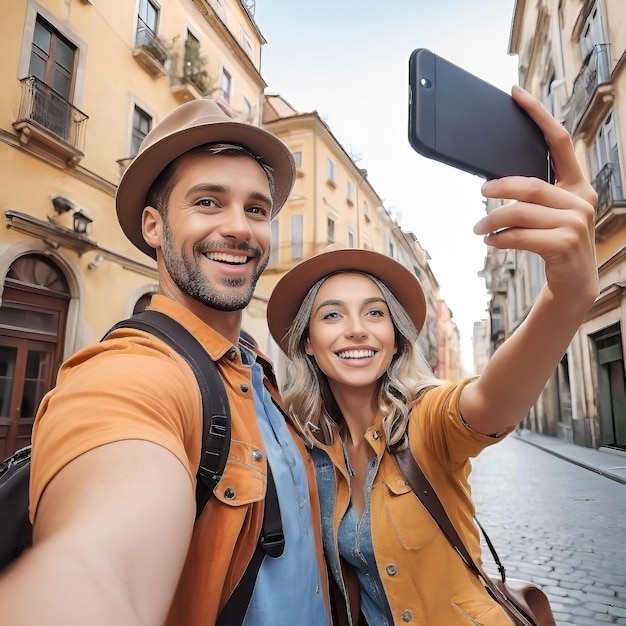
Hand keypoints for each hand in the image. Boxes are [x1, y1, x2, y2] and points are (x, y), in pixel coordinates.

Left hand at [473, 85, 597, 309]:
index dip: (538, 116)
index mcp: (578, 185)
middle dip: (499, 187)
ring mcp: (576, 222)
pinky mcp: (564, 244)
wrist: (573, 283)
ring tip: (479, 228)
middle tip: (481, 191)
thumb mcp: (548, 216)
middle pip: (529, 184)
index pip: (558, 141)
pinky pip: (520, 235)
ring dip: (492, 220)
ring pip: (520, 212)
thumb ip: (532, 197)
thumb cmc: (553, 245)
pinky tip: (492, 242)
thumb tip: (493, 181)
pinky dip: (500, 238)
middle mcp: (582, 200)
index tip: (516, 95)